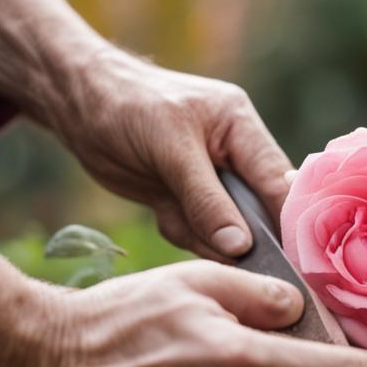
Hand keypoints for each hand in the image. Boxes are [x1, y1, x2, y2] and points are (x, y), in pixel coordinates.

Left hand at [0, 0, 290, 260]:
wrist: (76, 104)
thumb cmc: (126, 107)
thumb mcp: (170, 149)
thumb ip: (206, 199)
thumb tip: (241, 246)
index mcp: (243, 128)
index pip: (279, 182)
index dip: (289, 221)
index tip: (290, 261)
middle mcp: (235, 157)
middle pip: (259, 212)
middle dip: (240, 235)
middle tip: (229, 254)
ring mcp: (211, 182)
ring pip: (227, 230)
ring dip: (203, 235)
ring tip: (173, 212)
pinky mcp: (186, 201)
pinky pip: (197, 234)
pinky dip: (181, 232)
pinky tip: (161, 211)